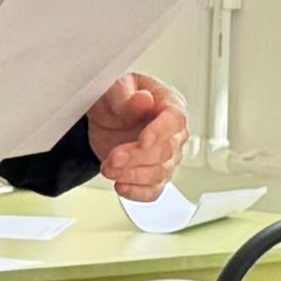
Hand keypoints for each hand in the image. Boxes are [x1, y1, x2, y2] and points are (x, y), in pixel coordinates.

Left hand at [84, 74, 189, 202]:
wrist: (106, 117)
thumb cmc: (116, 98)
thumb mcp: (115, 88)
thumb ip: (127, 94)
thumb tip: (144, 99)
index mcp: (170, 104)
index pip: (175, 120)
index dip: (159, 133)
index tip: (142, 141)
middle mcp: (174, 133)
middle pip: (165, 151)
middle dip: (136, 157)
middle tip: (112, 158)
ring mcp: (167, 157)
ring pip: (158, 173)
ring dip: (131, 175)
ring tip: (107, 168)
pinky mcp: (154, 175)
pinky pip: (153, 191)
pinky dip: (137, 193)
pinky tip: (120, 186)